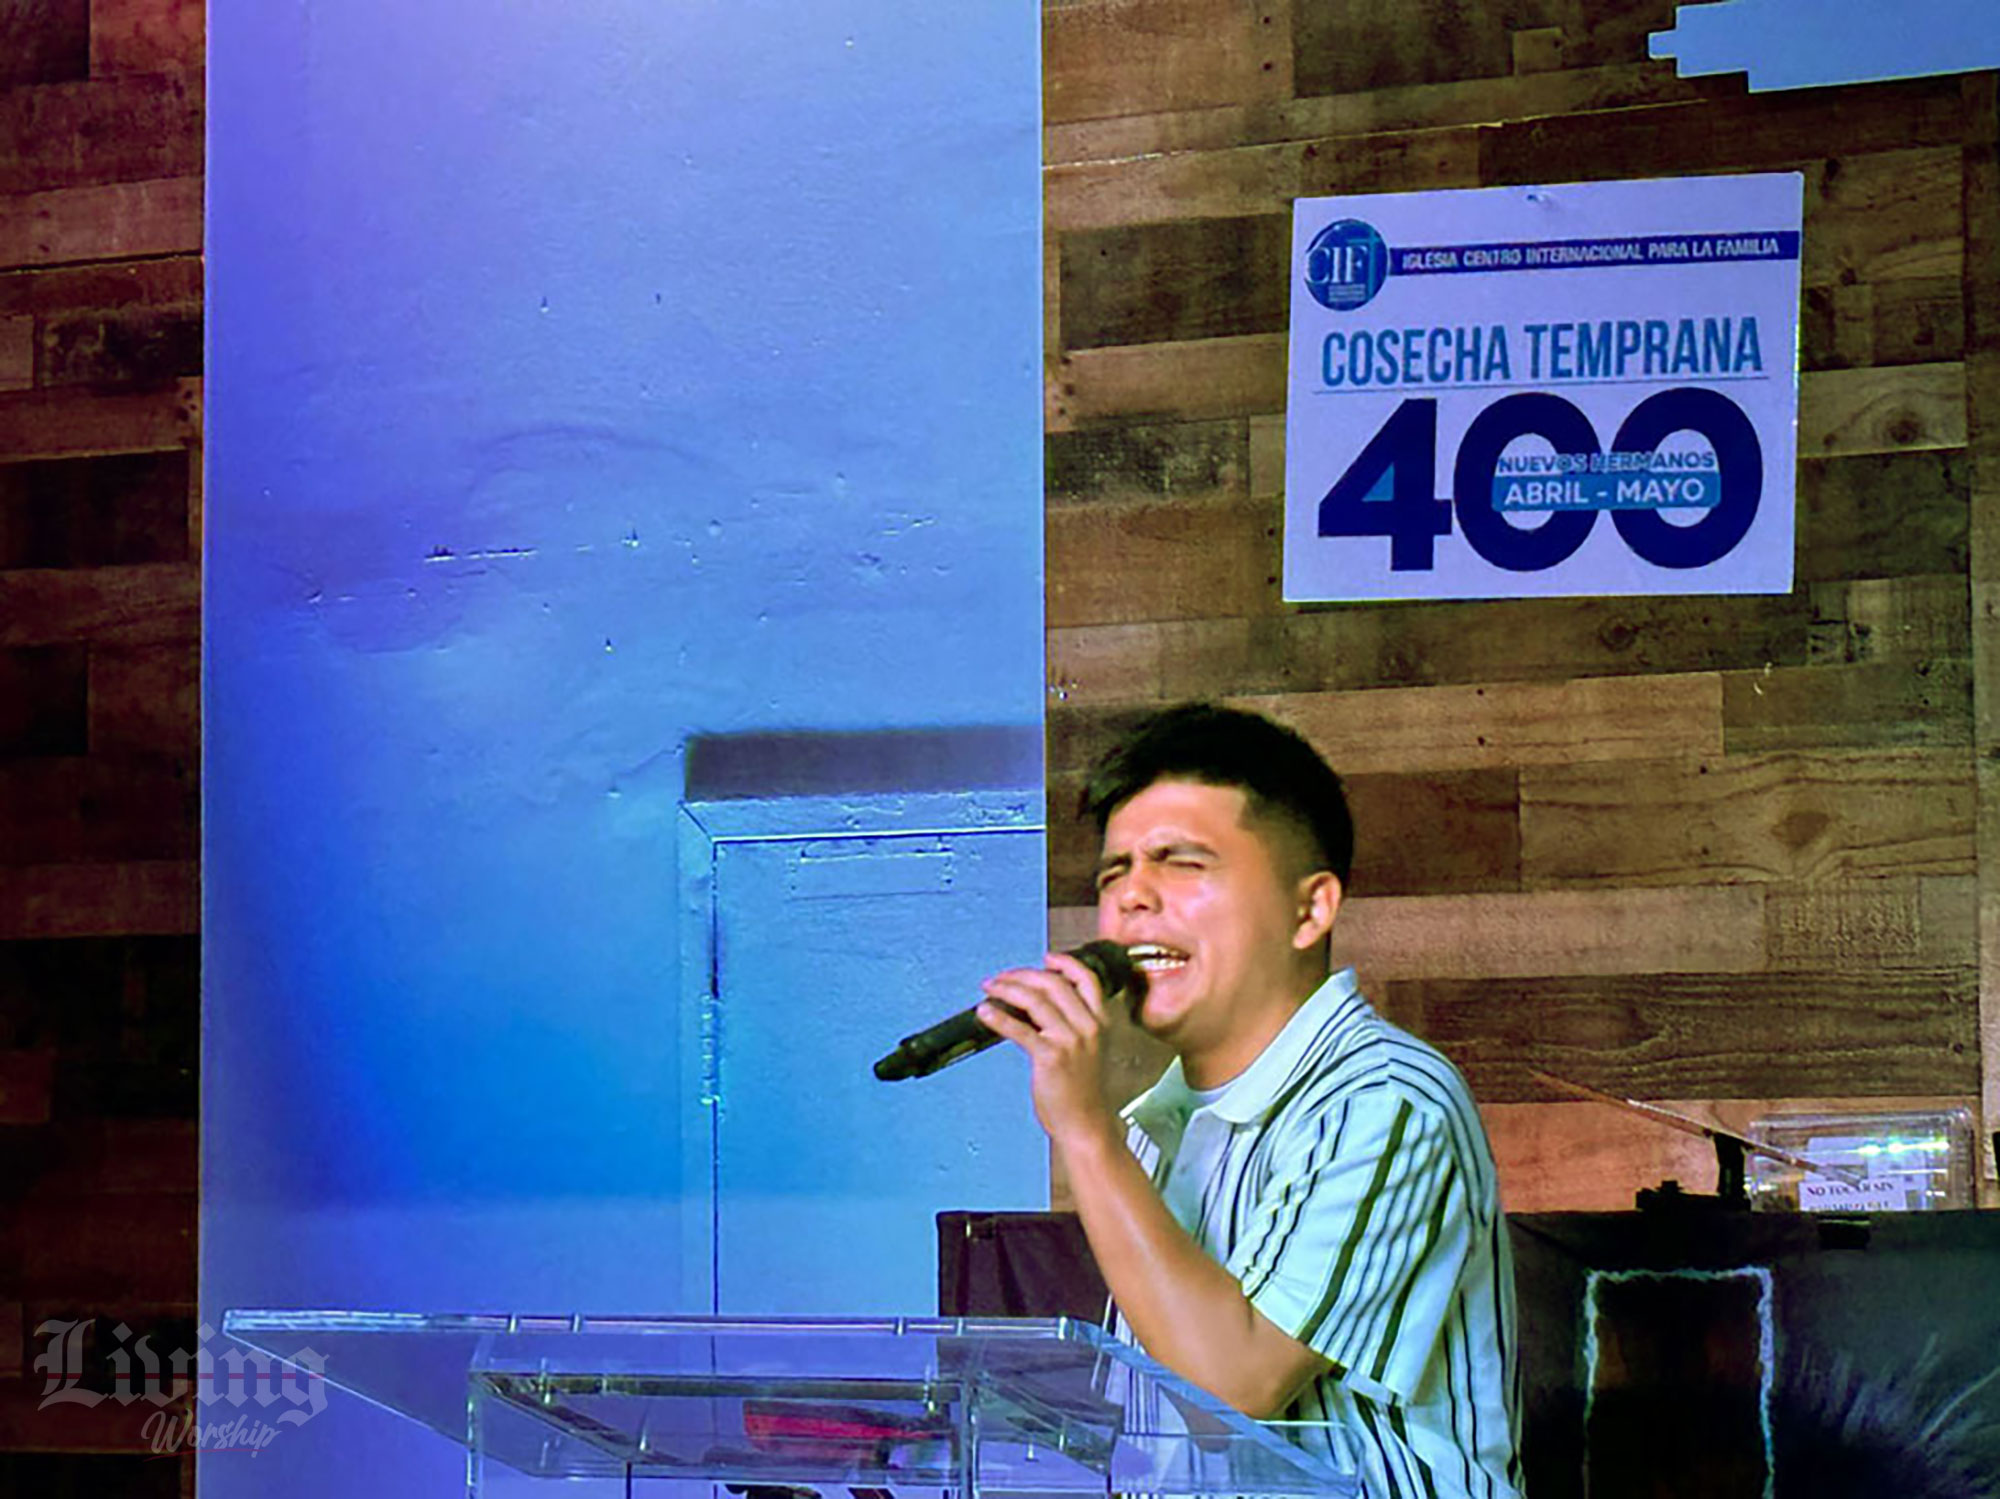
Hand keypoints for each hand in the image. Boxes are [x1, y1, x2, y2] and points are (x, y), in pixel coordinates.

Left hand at [976, 951, 1125, 1148]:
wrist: (1086, 1125)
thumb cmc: (1083, 1091)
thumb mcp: (1089, 1050)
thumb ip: (1072, 1025)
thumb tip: (1034, 1003)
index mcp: (1102, 1022)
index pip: (1087, 979)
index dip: (1065, 963)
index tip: (1047, 958)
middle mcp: (1089, 1027)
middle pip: (1053, 983)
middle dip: (1023, 975)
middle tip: (1001, 978)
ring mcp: (1071, 1041)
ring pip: (1035, 1000)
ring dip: (1006, 989)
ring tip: (989, 989)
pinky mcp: (1051, 1058)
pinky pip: (1019, 1029)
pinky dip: (998, 1017)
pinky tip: (984, 1013)